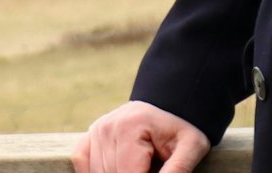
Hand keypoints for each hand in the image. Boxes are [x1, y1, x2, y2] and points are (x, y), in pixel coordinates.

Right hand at [72, 99, 210, 172]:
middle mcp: (107, 127)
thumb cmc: (182, 129)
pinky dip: (93, 170)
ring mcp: (96, 130)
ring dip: (116, 172)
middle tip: (151, 163)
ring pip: (97, 172)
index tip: (154, 169)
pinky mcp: (90, 134)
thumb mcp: (191, 148)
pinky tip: (113, 167)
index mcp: (131, 128)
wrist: (170, 104)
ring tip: (141, 162)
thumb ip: (177, 170)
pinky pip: (81, 159)